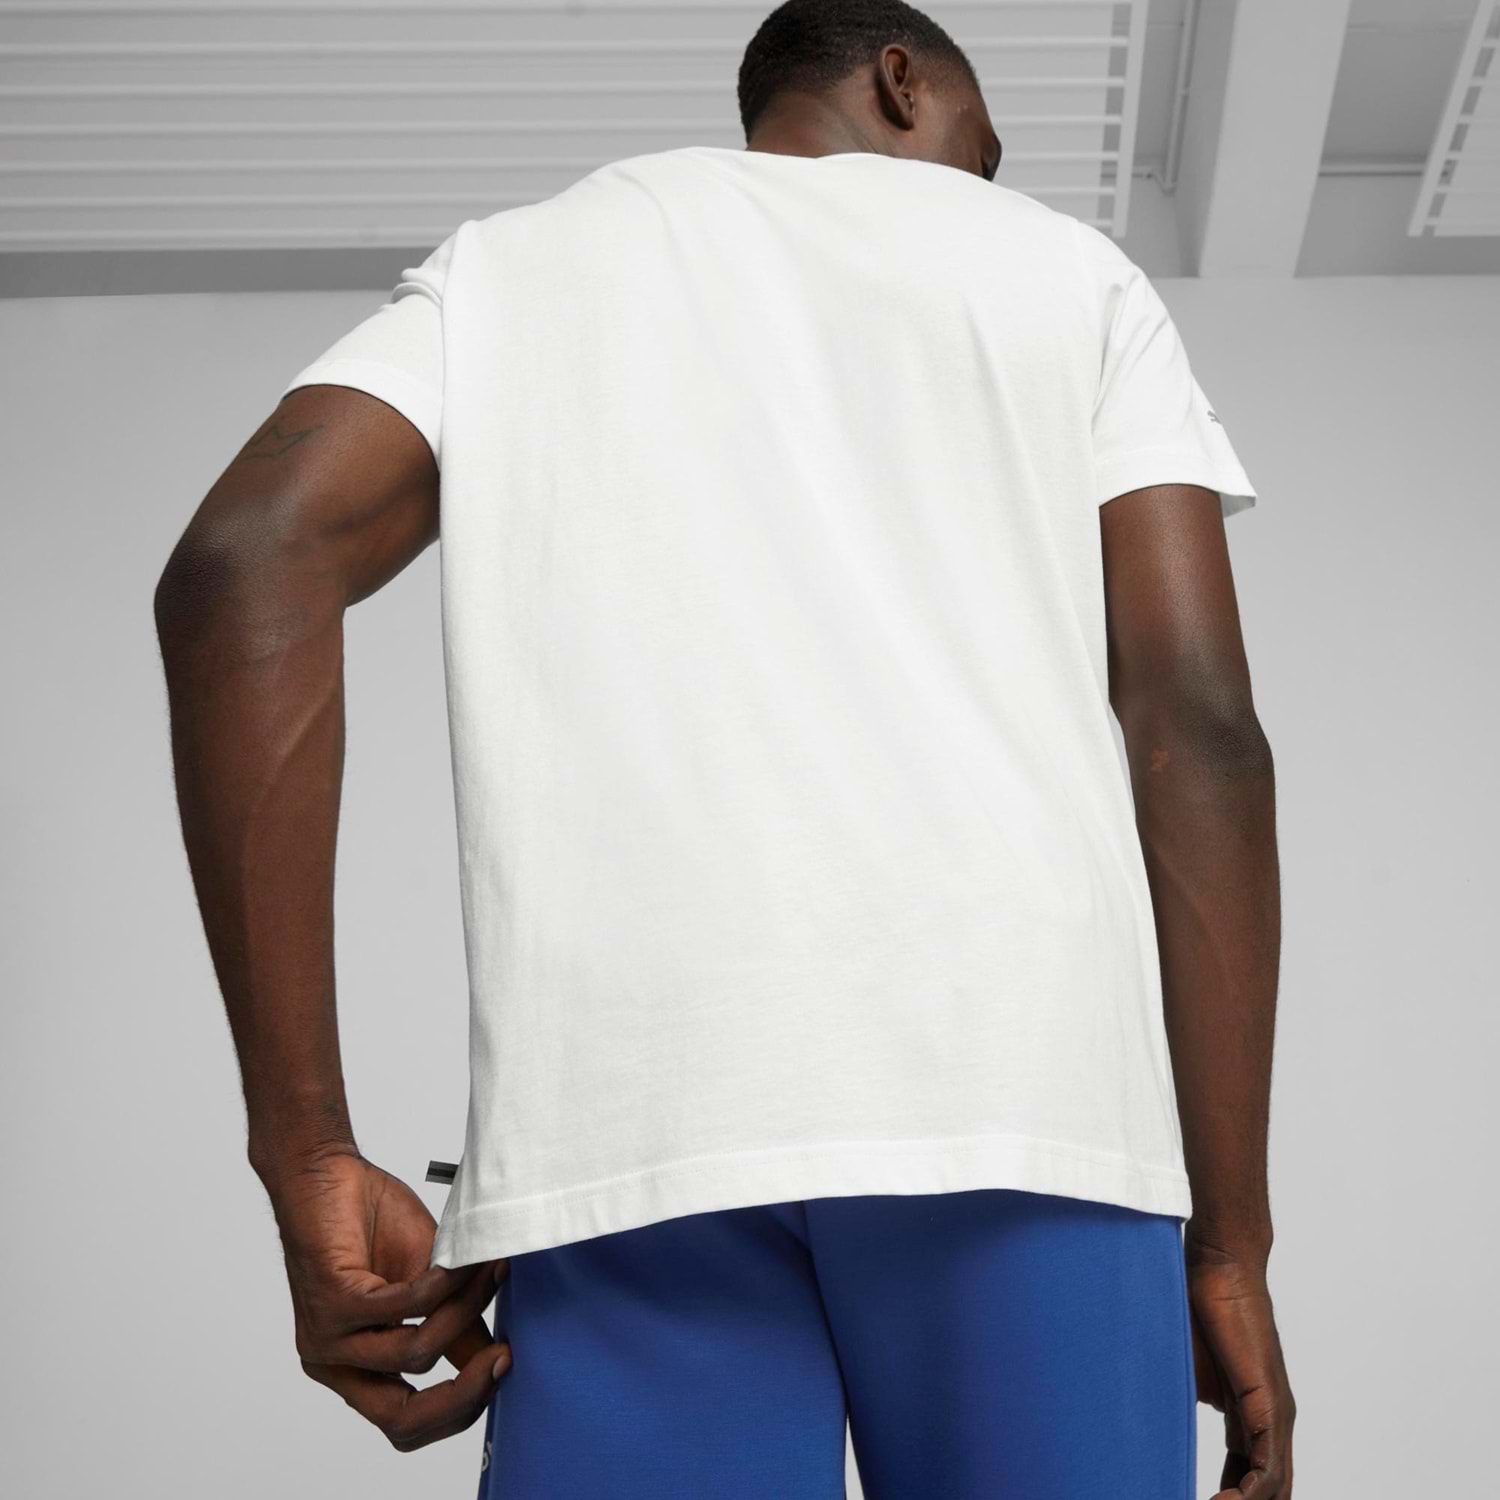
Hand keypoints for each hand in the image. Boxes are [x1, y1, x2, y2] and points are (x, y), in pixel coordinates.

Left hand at [260, 1146, 511, 1450]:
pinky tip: (462, 1262)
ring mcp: (327, 1338)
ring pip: (415, 1354)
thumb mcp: (425, 1285)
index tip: (503, 1367)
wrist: (325, 1171)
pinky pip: (405, 1308)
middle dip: (464, 1393)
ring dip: (465, 1311)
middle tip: (504, 1358)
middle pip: (403, 1419)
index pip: (406, 1423)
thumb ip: (453, 1328)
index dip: (461, 1406)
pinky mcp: (330, 1301)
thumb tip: (499, 1363)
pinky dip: (445, 1285)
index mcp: (354, 1369)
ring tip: (486, 1273)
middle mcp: (333, 1364)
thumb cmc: (371, 1222)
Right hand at [1187, 1244, 1294, 1496]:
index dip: (1228, 1497)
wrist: (1217, 1266)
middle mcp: (1272, 1421)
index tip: (1195, 1499)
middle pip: (1269, 1489)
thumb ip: (1185, 1401)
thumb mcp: (1185, 1370)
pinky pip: (1268, 1468)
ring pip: (1273, 1487)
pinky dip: (1249, 1496)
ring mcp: (1276, 1415)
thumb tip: (1158, 1427)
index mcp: (1252, 1415)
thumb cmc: (1196, 1306)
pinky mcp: (1271, 1405)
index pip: (1250, 1476)